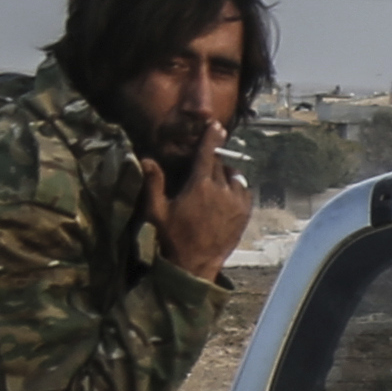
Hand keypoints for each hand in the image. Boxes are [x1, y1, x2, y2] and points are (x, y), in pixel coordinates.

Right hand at [142, 144, 252, 283]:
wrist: (194, 265)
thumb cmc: (172, 237)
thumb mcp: (156, 211)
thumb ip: (153, 183)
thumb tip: (147, 159)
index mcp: (199, 185)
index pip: (208, 153)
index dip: (211, 137)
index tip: (216, 125)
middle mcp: (221, 190)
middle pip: (219, 164)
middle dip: (211, 161)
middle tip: (202, 168)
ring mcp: (236, 202)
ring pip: (234, 176)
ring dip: (225, 175)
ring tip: (213, 184)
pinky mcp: (244, 214)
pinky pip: (244, 191)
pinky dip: (236, 188)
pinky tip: (225, 196)